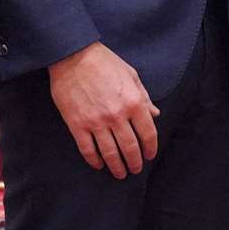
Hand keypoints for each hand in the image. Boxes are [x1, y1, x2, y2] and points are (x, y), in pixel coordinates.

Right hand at [48, 42, 158, 178]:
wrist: (73, 56)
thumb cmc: (104, 62)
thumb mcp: (131, 75)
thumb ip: (144, 97)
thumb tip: (155, 114)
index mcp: (134, 102)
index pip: (148, 133)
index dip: (151, 148)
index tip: (149, 155)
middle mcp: (117, 116)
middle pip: (130, 148)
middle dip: (134, 162)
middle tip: (135, 169)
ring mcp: (96, 122)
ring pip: (110, 153)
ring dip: (117, 166)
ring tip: (120, 173)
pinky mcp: (77, 125)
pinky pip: (88, 149)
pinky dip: (95, 160)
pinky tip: (99, 165)